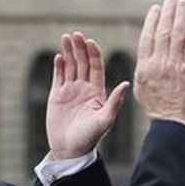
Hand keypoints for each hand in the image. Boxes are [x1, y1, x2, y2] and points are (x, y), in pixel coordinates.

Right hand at [46, 32, 128, 158]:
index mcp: (97, 92)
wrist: (70, 150)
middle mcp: (84, 88)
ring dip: (68, 52)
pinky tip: (58, 56)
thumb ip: (114, 102)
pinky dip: (58, 66)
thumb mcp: (104, 120)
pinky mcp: (57, 96)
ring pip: (70, 66)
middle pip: (83, 62)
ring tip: (65, 37)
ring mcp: (70, 91)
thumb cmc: (89, 138)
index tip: (89, 42)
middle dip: (79, 48)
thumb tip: (126, 83)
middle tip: (75, 34)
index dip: (93, 54)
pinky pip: (58, 76)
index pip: (96, 67)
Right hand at [134, 0, 184, 126]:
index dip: (152, 20)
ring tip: (182, 3)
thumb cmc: (158, 106)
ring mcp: (175, 66)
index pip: (147, 37)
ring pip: (177, 34)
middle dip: (167, 12)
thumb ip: (144, 67)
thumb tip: (146, 51)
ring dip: (180, 15)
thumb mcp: (142, 86)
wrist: (173, 122)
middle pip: (163, 31)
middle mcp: (159, 64)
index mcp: (144, 66)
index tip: (156, 8)